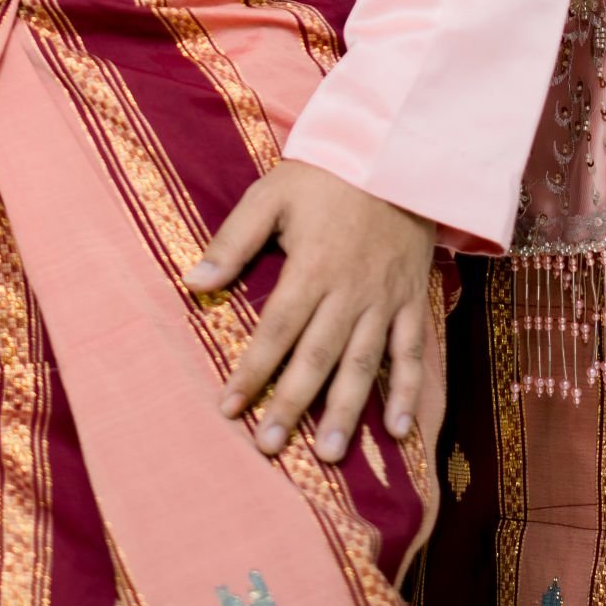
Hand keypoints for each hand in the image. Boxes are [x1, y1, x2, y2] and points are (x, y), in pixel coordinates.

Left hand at [185, 160, 434, 463]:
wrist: (394, 151)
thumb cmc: (325, 175)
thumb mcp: (272, 194)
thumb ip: (234, 240)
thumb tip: (193, 282)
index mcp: (313, 266)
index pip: (277, 329)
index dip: (252, 370)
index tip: (229, 408)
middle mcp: (350, 290)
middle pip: (317, 356)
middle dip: (291, 404)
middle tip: (269, 446)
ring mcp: (385, 299)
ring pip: (364, 363)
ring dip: (346, 410)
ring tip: (328, 454)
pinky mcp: (412, 299)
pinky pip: (412, 350)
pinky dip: (408, 390)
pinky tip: (399, 430)